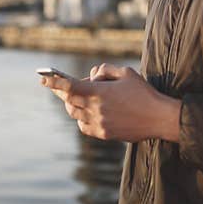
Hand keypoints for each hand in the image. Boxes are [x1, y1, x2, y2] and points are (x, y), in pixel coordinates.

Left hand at [40, 63, 180, 142]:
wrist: (158, 118)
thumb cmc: (144, 93)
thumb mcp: (126, 73)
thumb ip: (105, 70)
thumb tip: (93, 75)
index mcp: (99, 92)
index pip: (69, 86)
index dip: (54, 82)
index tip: (43, 79)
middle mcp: (95, 109)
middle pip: (69, 101)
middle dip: (63, 93)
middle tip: (62, 87)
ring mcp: (99, 123)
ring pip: (75, 114)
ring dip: (74, 105)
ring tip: (80, 98)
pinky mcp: (104, 134)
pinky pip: (84, 127)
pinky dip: (82, 119)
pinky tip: (89, 113)